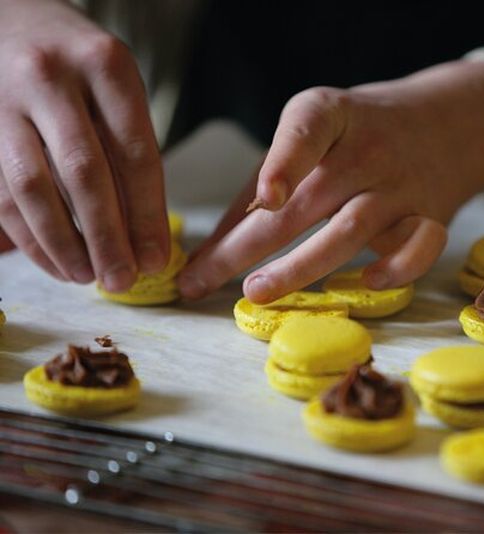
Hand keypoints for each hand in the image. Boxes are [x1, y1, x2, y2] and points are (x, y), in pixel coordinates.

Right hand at [0, 0, 167, 289]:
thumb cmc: (80, 66)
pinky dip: (30, 237)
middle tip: (123, 279)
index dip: (147, 214)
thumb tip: (146, 235)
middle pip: (84, 174)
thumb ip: (132, 150)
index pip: (135, 153)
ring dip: (63, 244)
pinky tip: (56, 262)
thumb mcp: (118, 87)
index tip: (157, 257)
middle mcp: (51, 79)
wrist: (11, 19)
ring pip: (34, 189)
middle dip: (107, 237)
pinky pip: (2, 196)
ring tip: (88, 277)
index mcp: (104, 67)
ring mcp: (6, 103)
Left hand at [179, 61, 483, 301]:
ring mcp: (401, 184)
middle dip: (254, 244)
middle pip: (310, 200)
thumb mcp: (312, 133)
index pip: (308, 130)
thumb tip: (211, 250)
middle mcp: (368, 148)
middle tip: (209, 279)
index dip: (285, 162)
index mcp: (331, 115)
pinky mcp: (431, 215)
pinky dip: (398, 267)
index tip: (265, 198)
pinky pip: (421, 245)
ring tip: (258, 291)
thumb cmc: (359, 133)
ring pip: (352, 229)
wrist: (449, 121)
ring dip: (303, 265)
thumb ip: (263, 181)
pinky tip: (368, 282)